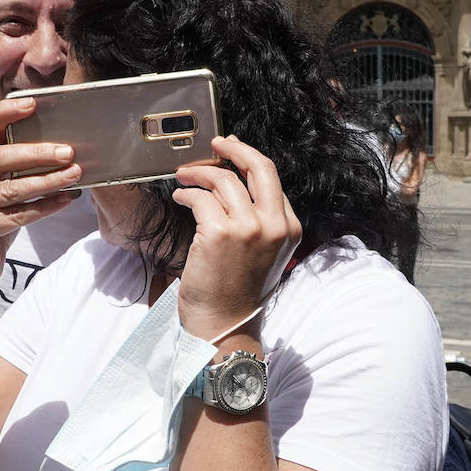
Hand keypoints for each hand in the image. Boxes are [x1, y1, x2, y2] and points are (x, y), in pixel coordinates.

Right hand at [0, 96, 82, 294]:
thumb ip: (11, 169)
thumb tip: (54, 144)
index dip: (4, 113)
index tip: (33, 103)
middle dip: (36, 152)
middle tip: (68, 150)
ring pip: (9, 188)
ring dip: (47, 180)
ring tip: (75, 174)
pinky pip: (15, 216)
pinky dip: (44, 207)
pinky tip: (65, 200)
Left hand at [172, 135, 301, 340]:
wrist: (223, 326)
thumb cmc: (237, 293)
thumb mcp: (265, 254)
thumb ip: (262, 221)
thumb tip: (238, 182)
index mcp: (290, 229)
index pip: (272, 180)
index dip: (248, 160)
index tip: (231, 152)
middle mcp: (275, 225)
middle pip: (259, 167)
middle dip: (234, 149)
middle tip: (215, 143)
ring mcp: (249, 228)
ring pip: (223, 179)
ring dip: (199, 173)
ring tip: (184, 178)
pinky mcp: (219, 233)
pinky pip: (200, 198)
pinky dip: (186, 194)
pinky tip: (179, 198)